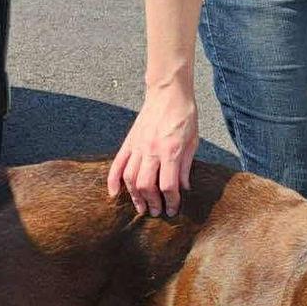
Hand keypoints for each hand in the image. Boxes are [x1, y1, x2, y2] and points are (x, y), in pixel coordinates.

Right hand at [107, 81, 198, 217]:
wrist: (168, 93)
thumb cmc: (184, 116)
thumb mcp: (193, 142)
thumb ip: (186, 167)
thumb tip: (183, 189)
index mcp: (171, 151)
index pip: (168, 185)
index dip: (171, 201)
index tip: (173, 209)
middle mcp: (152, 150)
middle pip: (146, 185)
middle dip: (151, 203)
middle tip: (156, 212)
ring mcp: (138, 146)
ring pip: (130, 178)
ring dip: (134, 196)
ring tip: (140, 207)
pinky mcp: (129, 141)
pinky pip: (117, 164)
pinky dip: (113, 180)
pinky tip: (114, 193)